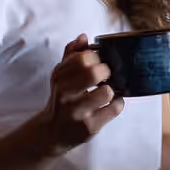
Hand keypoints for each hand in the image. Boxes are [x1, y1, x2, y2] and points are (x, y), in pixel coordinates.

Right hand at [42, 34, 124, 148]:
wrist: (51, 132)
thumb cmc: (61, 99)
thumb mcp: (60, 76)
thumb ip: (71, 55)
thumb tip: (83, 37)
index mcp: (59, 78)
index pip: (82, 58)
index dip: (94, 56)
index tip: (96, 61)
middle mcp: (66, 95)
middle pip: (93, 73)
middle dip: (105, 71)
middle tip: (104, 75)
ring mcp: (78, 112)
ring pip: (106, 92)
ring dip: (111, 89)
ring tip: (107, 90)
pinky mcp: (90, 127)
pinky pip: (114, 109)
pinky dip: (117, 103)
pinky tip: (111, 103)